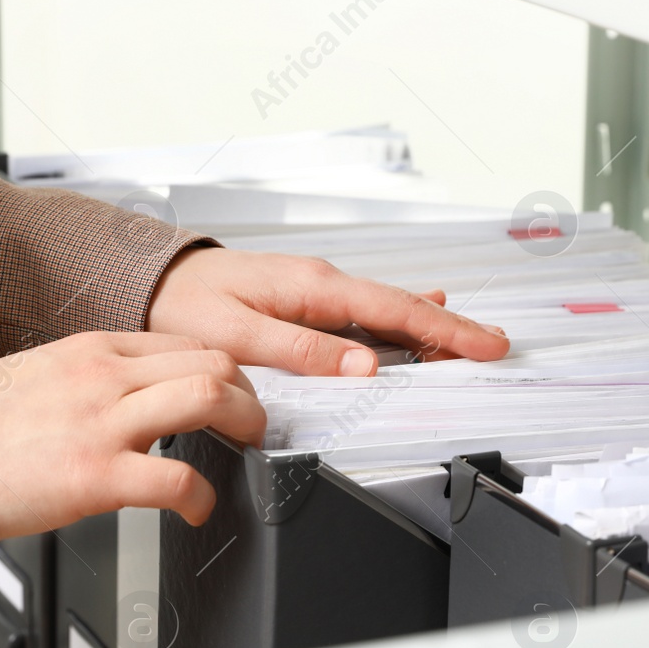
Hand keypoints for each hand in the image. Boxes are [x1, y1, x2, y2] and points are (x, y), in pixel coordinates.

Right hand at [0, 332, 264, 541]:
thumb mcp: (38, 376)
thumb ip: (90, 378)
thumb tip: (133, 392)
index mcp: (91, 350)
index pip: (185, 341)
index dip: (226, 368)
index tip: (235, 393)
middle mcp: (102, 377)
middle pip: (212, 360)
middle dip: (249, 393)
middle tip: (253, 423)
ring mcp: (101, 423)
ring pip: (208, 397)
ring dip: (245, 426)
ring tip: (245, 453)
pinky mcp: (94, 475)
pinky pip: (177, 477)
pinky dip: (203, 496)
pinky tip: (197, 508)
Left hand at [145, 247, 508, 375]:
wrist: (151, 281)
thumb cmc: (184, 305)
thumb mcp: (238, 334)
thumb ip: (302, 351)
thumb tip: (364, 366)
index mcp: (313, 288)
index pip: (396, 311)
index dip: (446, 331)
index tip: (485, 346)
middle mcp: (321, 283)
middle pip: (403, 308)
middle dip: (454, 327)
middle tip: (497, 345)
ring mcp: (316, 290)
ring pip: (388, 310)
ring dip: (432, 326)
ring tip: (471, 339)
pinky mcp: (306, 300)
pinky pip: (366, 311)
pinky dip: (400, 318)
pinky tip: (419, 316)